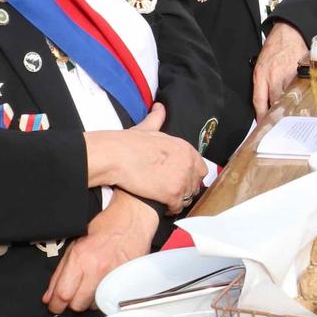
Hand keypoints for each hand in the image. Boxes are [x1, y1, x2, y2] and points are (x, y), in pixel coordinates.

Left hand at [42, 190, 159, 313]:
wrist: (131, 219)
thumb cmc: (104, 228)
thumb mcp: (75, 245)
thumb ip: (60, 273)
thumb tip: (49, 296)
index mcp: (80, 258)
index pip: (63, 294)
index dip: (55, 305)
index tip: (55, 306)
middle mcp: (96, 269)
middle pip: (78, 304)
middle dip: (72, 303)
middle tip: (73, 295)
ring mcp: (112, 275)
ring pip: (94, 305)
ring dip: (90, 300)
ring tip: (92, 286)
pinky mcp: (125, 279)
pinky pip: (110, 299)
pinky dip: (105, 297)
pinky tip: (104, 287)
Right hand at [84, 103, 204, 208]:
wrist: (117, 157)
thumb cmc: (129, 143)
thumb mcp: (148, 129)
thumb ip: (157, 119)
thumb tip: (160, 108)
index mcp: (185, 148)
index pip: (200, 167)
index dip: (190, 175)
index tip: (180, 179)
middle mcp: (188, 163)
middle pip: (196, 183)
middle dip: (186, 188)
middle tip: (173, 191)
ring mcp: (182, 179)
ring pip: (188, 196)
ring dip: (179, 199)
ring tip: (168, 200)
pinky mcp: (173, 194)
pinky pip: (178, 207)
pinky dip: (172, 209)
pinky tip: (164, 207)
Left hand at [252, 21, 307, 120]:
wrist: (289, 32)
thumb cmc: (275, 48)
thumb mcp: (261, 64)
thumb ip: (262, 82)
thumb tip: (265, 102)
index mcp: (260, 74)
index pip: (258, 101)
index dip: (260, 116)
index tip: (262, 125)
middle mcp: (273, 76)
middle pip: (274, 102)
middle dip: (277, 114)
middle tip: (279, 124)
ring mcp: (288, 75)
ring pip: (288, 97)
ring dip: (290, 106)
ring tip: (292, 115)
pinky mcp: (300, 72)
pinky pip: (300, 89)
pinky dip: (301, 96)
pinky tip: (303, 101)